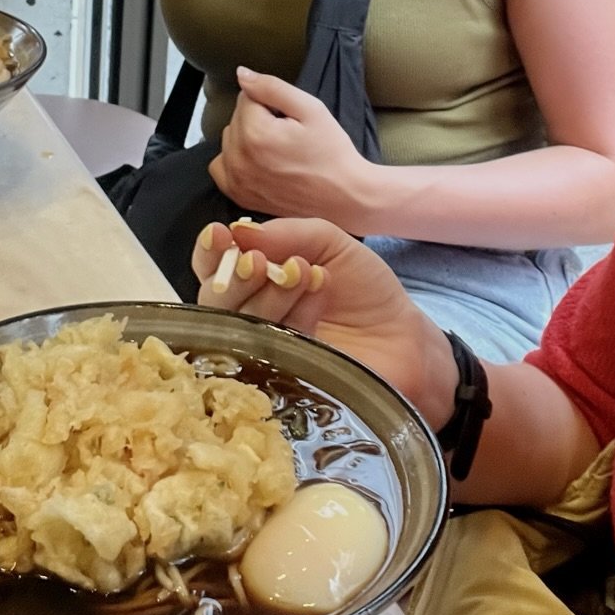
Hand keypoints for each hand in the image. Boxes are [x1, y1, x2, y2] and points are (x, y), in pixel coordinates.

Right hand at [192, 216, 456, 427]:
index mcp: (253, 280)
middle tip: (260, 263)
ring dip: (266, 295)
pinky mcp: (278, 383)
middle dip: (234, 277)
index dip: (210, 251)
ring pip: (237, 325)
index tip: (221, 236)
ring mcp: (260, 352)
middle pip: (213, 299)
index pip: (212, 265)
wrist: (405, 339)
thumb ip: (288, 233)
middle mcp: (248, 316)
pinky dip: (290, 318)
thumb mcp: (330, 244)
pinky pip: (266, 352)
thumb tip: (239, 232)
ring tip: (303, 273)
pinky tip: (316, 300)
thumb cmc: (364, 291)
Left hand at [208, 67, 376, 228]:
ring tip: (276, 150)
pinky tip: (257, 162)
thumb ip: (272, 87)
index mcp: (255, 133)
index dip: (272, 103)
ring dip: (246, 138)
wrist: (343, 197)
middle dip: (258, 119)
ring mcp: (236, 180)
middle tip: (288, 135)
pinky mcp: (238, 195)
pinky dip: (234, 159)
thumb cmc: (331, 152)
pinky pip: (221, 166)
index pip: (247, 96)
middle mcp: (239, 158)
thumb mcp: (311, 109)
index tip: (290, 119)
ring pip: (229, 139)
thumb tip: (241, 74)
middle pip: (236, 117)